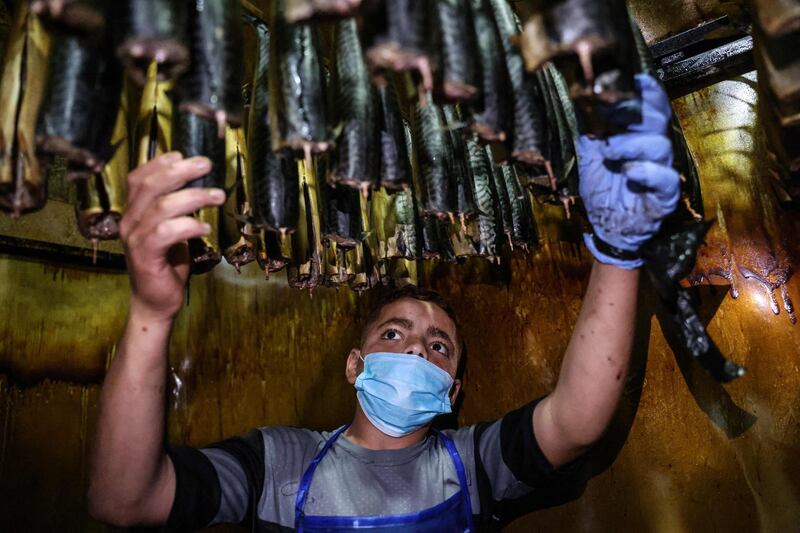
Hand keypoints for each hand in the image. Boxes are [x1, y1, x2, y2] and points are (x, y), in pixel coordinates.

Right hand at [119, 152, 225, 322]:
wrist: (155, 301)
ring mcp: (135, 239)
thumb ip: (177, 209)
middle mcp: (129, 222)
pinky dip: (188, 226)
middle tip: (207, 165)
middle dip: (181, 171)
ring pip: (162, 207)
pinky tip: (205, 228)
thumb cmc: (167, 264)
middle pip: (150, 186)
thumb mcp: (172, 230)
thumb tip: (199, 184)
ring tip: (218, 196)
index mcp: (134, 212)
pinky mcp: (145, 257)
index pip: (138, 178)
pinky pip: (165, 233)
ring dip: (194, 197)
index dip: (159, 163)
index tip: (183, 155)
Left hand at [577, 74, 680, 268]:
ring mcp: (661, 172)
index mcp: (637, 137)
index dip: (646, 92)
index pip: (649, 108)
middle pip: (657, 120)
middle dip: (637, 113)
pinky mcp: (664, 196)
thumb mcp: (588, 158)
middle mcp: (653, 151)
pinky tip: (630, 172)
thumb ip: (588, 133)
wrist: (606, 228)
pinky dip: (647, 173)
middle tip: (612, 118)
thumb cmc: (602, 190)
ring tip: (610, 153)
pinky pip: (665, 179)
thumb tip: (580, 104)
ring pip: (660, 146)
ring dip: (631, 145)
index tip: (636, 77)